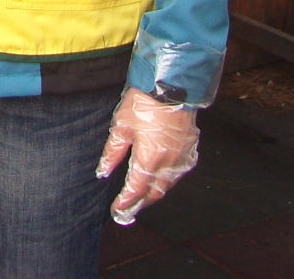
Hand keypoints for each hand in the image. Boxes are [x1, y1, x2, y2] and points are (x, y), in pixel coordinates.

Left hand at [95, 87, 199, 224]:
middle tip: (128, 208)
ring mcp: (182, 157)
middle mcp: (169, 163)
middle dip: (140, 202)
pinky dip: (168, 180)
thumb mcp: (122, 126)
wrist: (171, 85)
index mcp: (150, 158)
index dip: (126, 201)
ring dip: (155, 192)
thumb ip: (112, 153)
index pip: (136, 189)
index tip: (117, 209)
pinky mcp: (190, 149)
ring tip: (142, 196)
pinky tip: (161, 178)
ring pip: (168, 184)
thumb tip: (103, 171)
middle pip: (154, 192)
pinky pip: (179, 172)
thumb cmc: (144, 103)